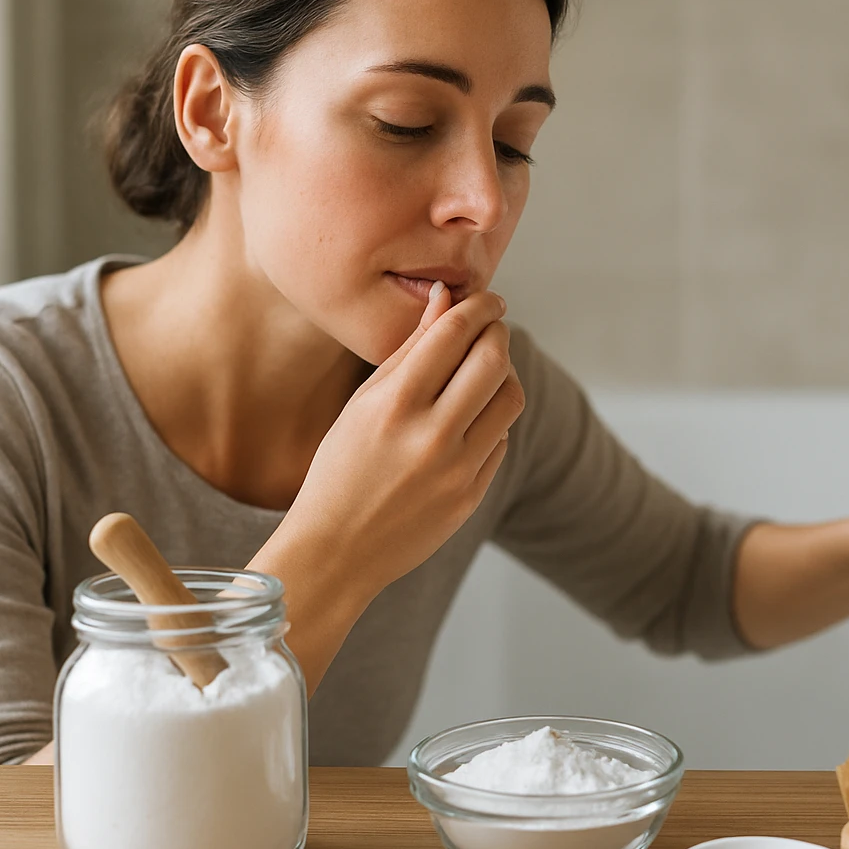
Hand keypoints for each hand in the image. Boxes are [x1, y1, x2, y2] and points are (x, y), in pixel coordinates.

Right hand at [271, 282, 524, 599]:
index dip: (479, 306)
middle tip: (491, 328)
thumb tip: (444, 299)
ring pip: (510, 399)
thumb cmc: (341, 468)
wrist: (337, 549)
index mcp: (394, 404)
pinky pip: (500, 440)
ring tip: (482, 374)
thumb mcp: (363, 403)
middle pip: (494, 360)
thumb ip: (408, 350)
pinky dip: (491, 421)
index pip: (454, 333)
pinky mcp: (471, 496)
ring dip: (504, 375)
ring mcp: (456, 470)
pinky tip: (466, 422)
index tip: (487, 299)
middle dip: (498, 333)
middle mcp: (430, 435)